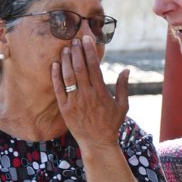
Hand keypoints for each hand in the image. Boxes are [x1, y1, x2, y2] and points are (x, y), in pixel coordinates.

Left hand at [51, 34, 129, 149]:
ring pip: (68, 76)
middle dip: (76, 51)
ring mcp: (75, 102)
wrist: (97, 143)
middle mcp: (87, 95)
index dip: (90, 50)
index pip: (94, 66)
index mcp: (101, 92)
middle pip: (80, 68)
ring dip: (66, 61)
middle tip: (74, 40)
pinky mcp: (65, 109)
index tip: (87, 38)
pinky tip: (55, 65)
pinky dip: (56, 76)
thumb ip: (123, 87)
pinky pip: (58, 89)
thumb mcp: (122, 106)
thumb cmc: (111, 124)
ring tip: (65, 48)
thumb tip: (126, 70)